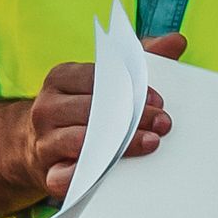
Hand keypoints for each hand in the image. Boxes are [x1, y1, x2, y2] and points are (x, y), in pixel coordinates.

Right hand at [23, 30, 177, 201]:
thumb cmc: (85, 110)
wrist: (40, 148)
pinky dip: (85, 175)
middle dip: (132, 117)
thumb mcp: (107, 81)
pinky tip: (111, 172)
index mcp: (61, 78)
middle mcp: (47, 107)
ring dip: (119, 144)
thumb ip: (142, 59)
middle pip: (92, 110)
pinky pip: (64, 176)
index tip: (159, 101)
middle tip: (163, 123)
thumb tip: (177, 41)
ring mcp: (44, 140)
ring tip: (150, 143)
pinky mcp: (47, 173)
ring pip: (81, 140)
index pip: (97, 78)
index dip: (131, 90)